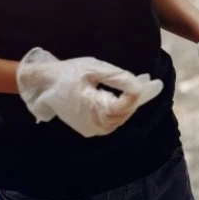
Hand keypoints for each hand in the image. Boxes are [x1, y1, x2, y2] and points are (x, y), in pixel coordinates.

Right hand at [17, 48, 163, 136]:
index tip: (156, 82)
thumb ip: (118, 78)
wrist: (42, 83)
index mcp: (94, 111)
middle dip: (140, 97)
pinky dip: (121, 106)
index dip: (141, 93)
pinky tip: (129, 93)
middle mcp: (95, 125)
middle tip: (155, 84)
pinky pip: (112, 118)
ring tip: (147, 86)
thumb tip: (140, 84)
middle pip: (125, 112)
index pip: (125, 104)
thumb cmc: (68, 73)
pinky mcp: (90, 128)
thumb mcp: (94, 69)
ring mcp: (92, 129)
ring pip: (120, 116)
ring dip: (132, 101)